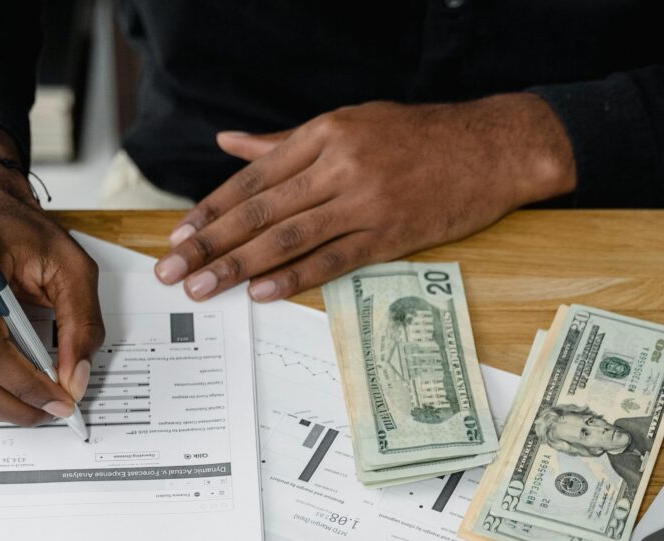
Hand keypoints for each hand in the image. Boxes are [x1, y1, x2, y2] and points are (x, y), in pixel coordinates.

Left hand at [155, 94, 576, 301]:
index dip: (211, 210)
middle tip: (172, 270)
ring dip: (239, 266)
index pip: (252, 178)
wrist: (491, 146)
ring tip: (202, 288)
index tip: (179, 237)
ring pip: (288, 237)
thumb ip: (283, 142)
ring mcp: (365, 201)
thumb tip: (228, 143)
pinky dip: (296, 277)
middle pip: (260, 210)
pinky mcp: (391, 235)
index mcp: (324, 134)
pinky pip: (334, 260)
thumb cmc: (414, 136)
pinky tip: (263, 294)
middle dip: (210, 243)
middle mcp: (339, 164)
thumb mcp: (348, 123)